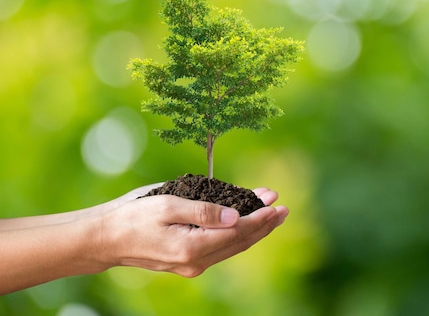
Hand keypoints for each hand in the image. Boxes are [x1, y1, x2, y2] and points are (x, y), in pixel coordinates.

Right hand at [96, 188, 288, 277]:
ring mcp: (192, 264)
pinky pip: (220, 247)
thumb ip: (203, 211)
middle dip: (263, 225)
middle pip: (239, 242)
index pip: (237, 232)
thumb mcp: (167, 205)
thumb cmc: (133, 217)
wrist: (106, 239)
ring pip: (232, 247)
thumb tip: (234, 216)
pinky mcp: (187, 260)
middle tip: (282, 208)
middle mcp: (196, 262)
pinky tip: (244, 222)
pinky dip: (236, 234)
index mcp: (192, 248)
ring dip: (253, 229)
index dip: (260, 218)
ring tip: (271, 214)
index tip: (277, 205)